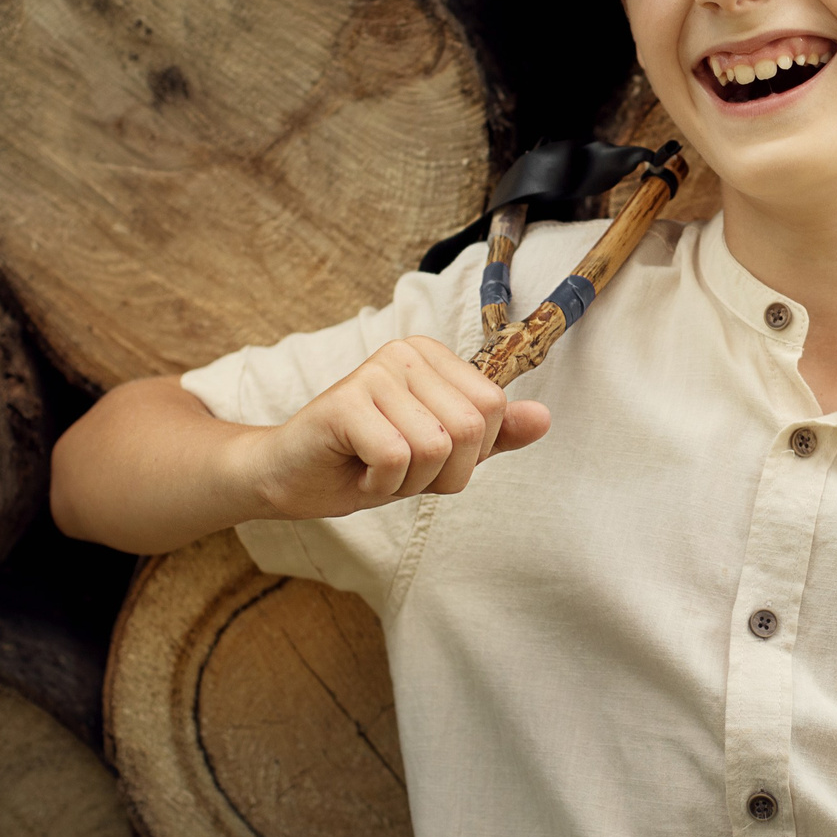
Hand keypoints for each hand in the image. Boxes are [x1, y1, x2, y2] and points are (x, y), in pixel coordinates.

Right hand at [242, 336, 551, 519]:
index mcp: (434, 356)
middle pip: (472, 429)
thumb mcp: (442, 454)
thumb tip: (545, 419)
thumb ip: (493, 436)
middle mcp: (406, 353)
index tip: (430, 458)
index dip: (473, 455)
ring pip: (436, 447)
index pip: (495, 409)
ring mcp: (374, 372)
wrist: (291, 478)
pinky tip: (359, 471)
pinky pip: (397, 458)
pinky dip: (382, 484)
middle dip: (444, 474)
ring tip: (377, 469)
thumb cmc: (366, 463)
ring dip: (409, 482)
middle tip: (402, 471)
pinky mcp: (344, 400)